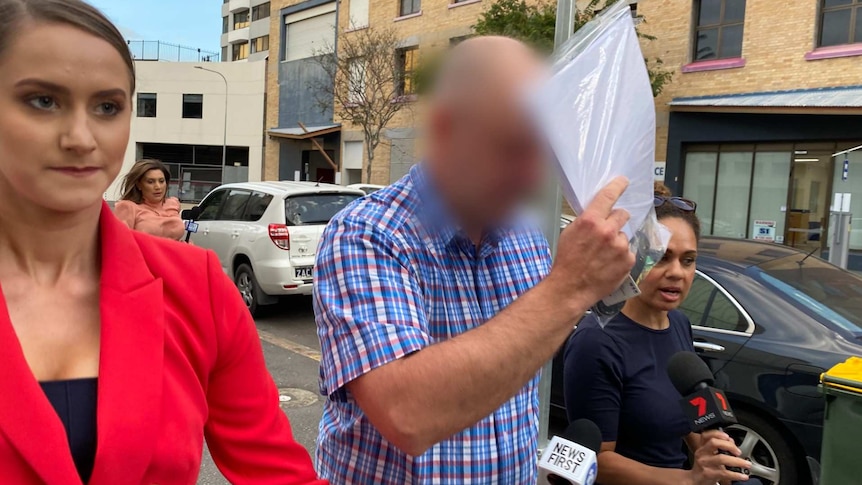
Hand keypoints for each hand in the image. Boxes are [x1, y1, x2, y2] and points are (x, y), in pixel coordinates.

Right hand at [547, 177, 634, 311]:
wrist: (570, 288)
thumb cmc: (566, 261)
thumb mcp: (570, 233)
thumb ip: (586, 221)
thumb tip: (598, 214)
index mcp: (591, 221)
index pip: (608, 196)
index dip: (618, 186)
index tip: (623, 181)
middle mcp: (608, 231)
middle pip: (622, 214)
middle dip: (616, 220)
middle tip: (608, 231)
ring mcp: (620, 246)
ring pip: (624, 235)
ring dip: (617, 241)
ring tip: (604, 255)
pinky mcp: (628, 261)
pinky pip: (628, 252)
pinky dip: (621, 257)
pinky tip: (609, 264)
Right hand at [689, 430, 750, 484]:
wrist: (695, 480)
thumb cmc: (705, 467)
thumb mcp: (709, 455)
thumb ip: (719, 447)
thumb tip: (731, 442)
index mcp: (702, 447)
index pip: (706, 435)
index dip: (718, 433)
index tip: (728, 437)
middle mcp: (702, 453)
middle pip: (714, 443)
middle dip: (729, 445)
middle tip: (738, 452)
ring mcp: (704, 463)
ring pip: (721, 458)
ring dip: (737, 461)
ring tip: (746, 464)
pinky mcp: (708, 474)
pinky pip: (724, 473)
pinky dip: (736, 475)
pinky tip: (743, 476)